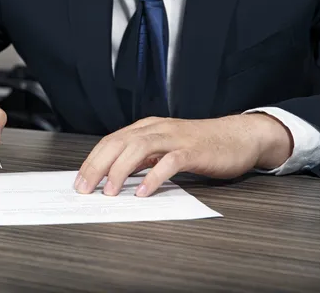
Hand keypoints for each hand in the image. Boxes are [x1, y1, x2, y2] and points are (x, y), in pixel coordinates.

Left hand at [74, 114, 292, 196]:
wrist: (239, 137)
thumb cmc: (201, 145)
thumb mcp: (166, 149)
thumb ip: (144, 159)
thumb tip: (117, 177)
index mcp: (148, 128)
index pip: (112, 141)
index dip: (93, 160)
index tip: (80, 180)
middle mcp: (158, 128)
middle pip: (120, 143)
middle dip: (98, 165)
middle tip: (85, 188)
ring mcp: (176, 138)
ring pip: (139, 148)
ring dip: (120, 170)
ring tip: (109, 191)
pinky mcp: (193, 150)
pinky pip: (170, 162)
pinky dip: (154, 177)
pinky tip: (143, 192)